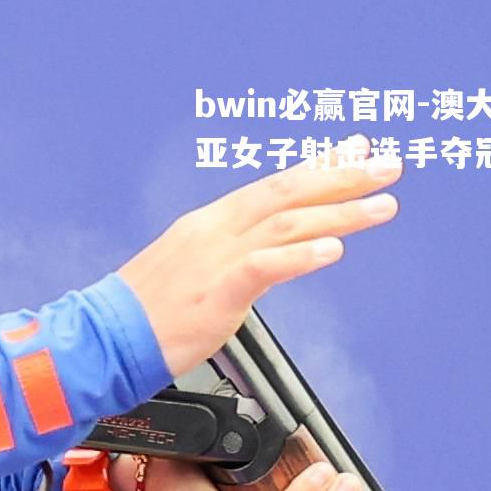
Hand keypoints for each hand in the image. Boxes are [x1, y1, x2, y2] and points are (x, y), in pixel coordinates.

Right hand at [115, 155, 402, 377]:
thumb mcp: (191, 269)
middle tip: (389, 166)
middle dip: (344, 176)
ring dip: (342, 212)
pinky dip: (303, 256)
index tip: (358, 150)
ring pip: (289, 223)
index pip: (276, 185)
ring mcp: (216, 258)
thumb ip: (233, 257)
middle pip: (290, 192)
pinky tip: (335, 250)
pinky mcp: (216, 292)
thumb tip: (268, 257)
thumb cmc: (145, 313)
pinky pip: (265, 266)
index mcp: (212, 222)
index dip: (321, 165)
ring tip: (383, 206)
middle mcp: (217, 230)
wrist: (101, 340)